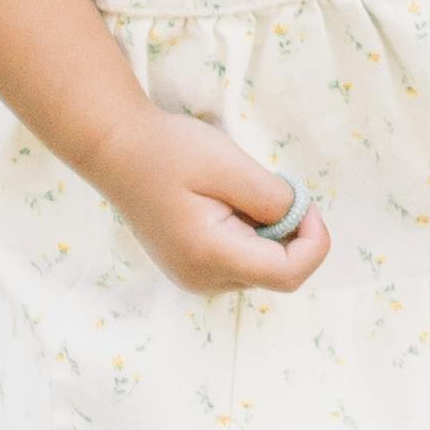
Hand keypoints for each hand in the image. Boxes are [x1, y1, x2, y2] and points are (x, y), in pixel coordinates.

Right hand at [103, 113, 330, 298]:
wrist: (116, 150)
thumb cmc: (168, 151)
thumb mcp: (228, 165)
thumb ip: (271, 198)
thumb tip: (300, 219)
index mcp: (211, 257)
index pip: (288, 274)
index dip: (314, 243)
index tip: (306, 203)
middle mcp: (203, 280)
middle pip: (277, 272)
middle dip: (290, 232)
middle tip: (269, 186)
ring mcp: (196, 278)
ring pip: (261, 267)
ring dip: (268, 232)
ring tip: (237, 193)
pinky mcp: (193, 268)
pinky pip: (241, 260)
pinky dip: (250, 234)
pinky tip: (225, 204)